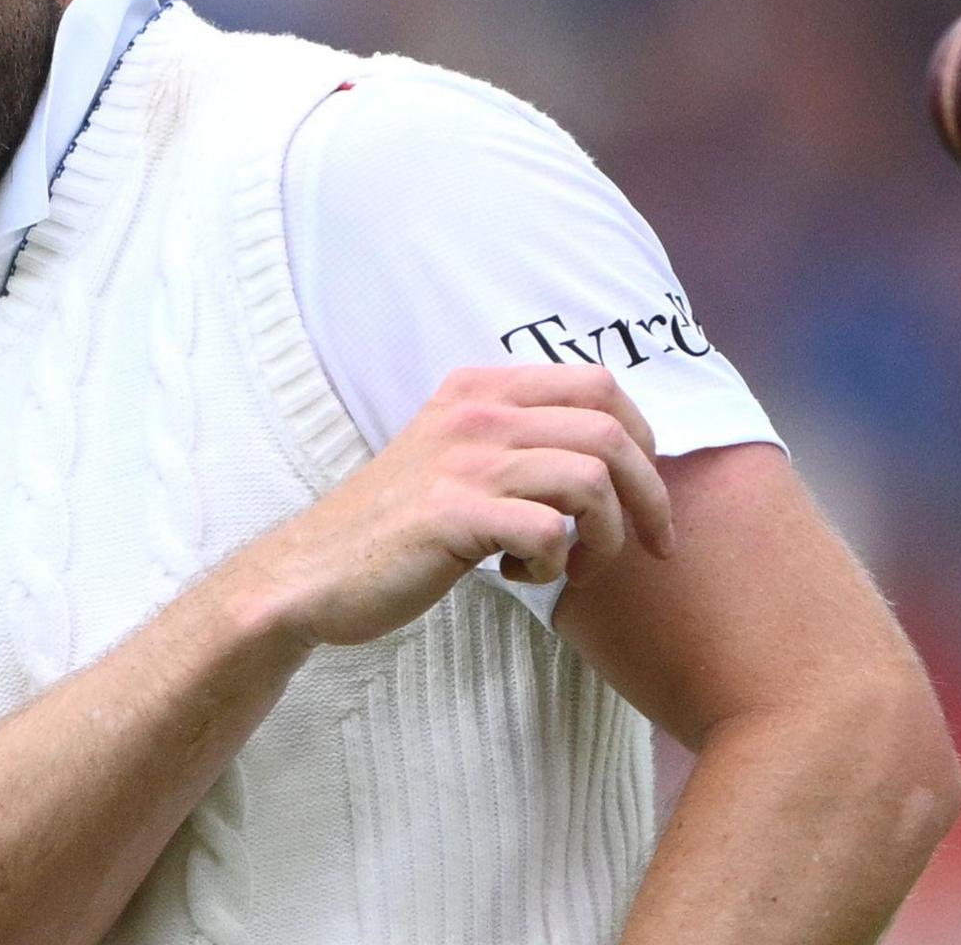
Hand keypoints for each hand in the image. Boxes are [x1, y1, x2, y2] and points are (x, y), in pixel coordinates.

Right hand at [231, 364, 671, 647]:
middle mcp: (474, 413)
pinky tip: (522, 575)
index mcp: (479, 388)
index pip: (600, 385)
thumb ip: (518, 438)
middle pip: (611, 431)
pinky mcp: (452, 516)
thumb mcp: (454, 454)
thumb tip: (614, 452)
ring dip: (604, 538)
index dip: (644, 441)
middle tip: (645, 545)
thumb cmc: (396, 525)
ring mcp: (462, 461)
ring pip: (591, 480)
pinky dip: (554, 564)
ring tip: (571, 565)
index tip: (644, 496)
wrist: (312, 571)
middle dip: (648, 497)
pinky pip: (551, 532)